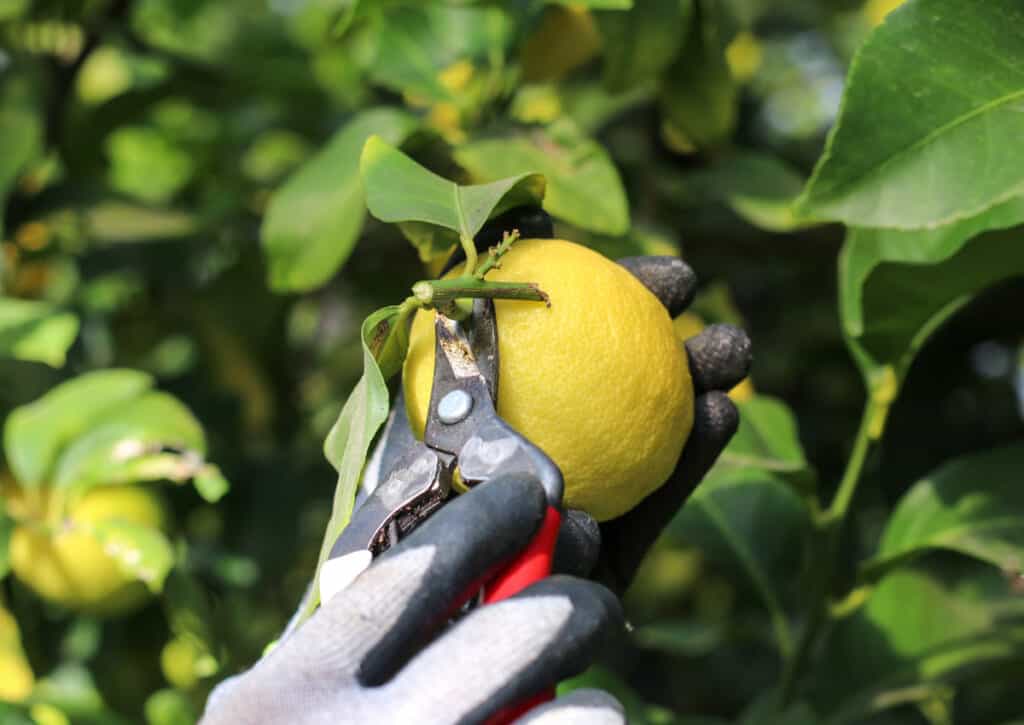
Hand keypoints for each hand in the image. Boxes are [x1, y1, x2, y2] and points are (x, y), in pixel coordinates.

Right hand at [200, 475, 624, 724]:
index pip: (423, 568)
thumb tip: (476, 570)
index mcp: (293, 692)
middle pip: (528, 628)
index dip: (494, 519)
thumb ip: (349, 652)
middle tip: (594, 605)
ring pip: (584, 720)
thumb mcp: (282, 712)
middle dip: (583, 603)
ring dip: (592, 707)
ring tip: (580, 710)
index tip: (536, 498)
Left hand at [379, 207, 751, 594]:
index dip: (602, 288)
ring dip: (695, 383)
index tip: (641, 264)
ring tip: (732, 351)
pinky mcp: (615, 554)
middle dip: (656, 324)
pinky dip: (690, 457)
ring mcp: (588, 493)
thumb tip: (506, 242)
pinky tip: (721, 414)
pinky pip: (656, 499)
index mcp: (499, 405)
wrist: (428, 629)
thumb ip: (458, 338)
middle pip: (609, 369)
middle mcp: (548, 441)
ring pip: (652, 427)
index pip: (555, 330)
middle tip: (688, 292)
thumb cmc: (406, 521)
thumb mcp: (423, 416)